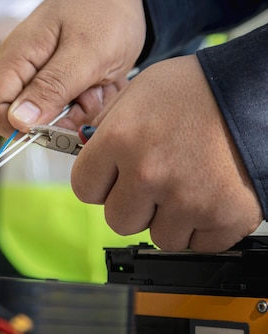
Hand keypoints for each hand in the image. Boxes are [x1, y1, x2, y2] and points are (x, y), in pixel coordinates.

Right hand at [0, 0, 145, 136]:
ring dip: (81, 112)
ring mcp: (41, 78)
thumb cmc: (105, 10)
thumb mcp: (87, 52)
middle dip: (62, 120)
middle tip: (91, 96)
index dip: (21, 128)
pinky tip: (103, 85)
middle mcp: (23, 71)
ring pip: (52, 120)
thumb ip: (52, 87)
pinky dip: (90, 105)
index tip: (57, 124)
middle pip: (25, 120)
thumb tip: (18, 122)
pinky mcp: (59, 84)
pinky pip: (70, 111)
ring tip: (101, 86)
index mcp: (17, 58)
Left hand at [71, 55, 262, 251]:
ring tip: (187, 185)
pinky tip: (208, 197)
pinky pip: (198, 245)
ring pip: (159, 237)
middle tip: (154, 183)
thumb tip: (85, 148)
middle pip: (118, 220)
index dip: (99, 183)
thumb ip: (106, 125)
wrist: (257, 92)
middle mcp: (149, 173)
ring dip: (170, 219)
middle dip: (133, 205)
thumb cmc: (200, 88)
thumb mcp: (138, 92)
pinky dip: (203, 228)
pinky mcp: (223, 218)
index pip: (83, 188)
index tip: (112, 177)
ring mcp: (186, 199)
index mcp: (121, 139)